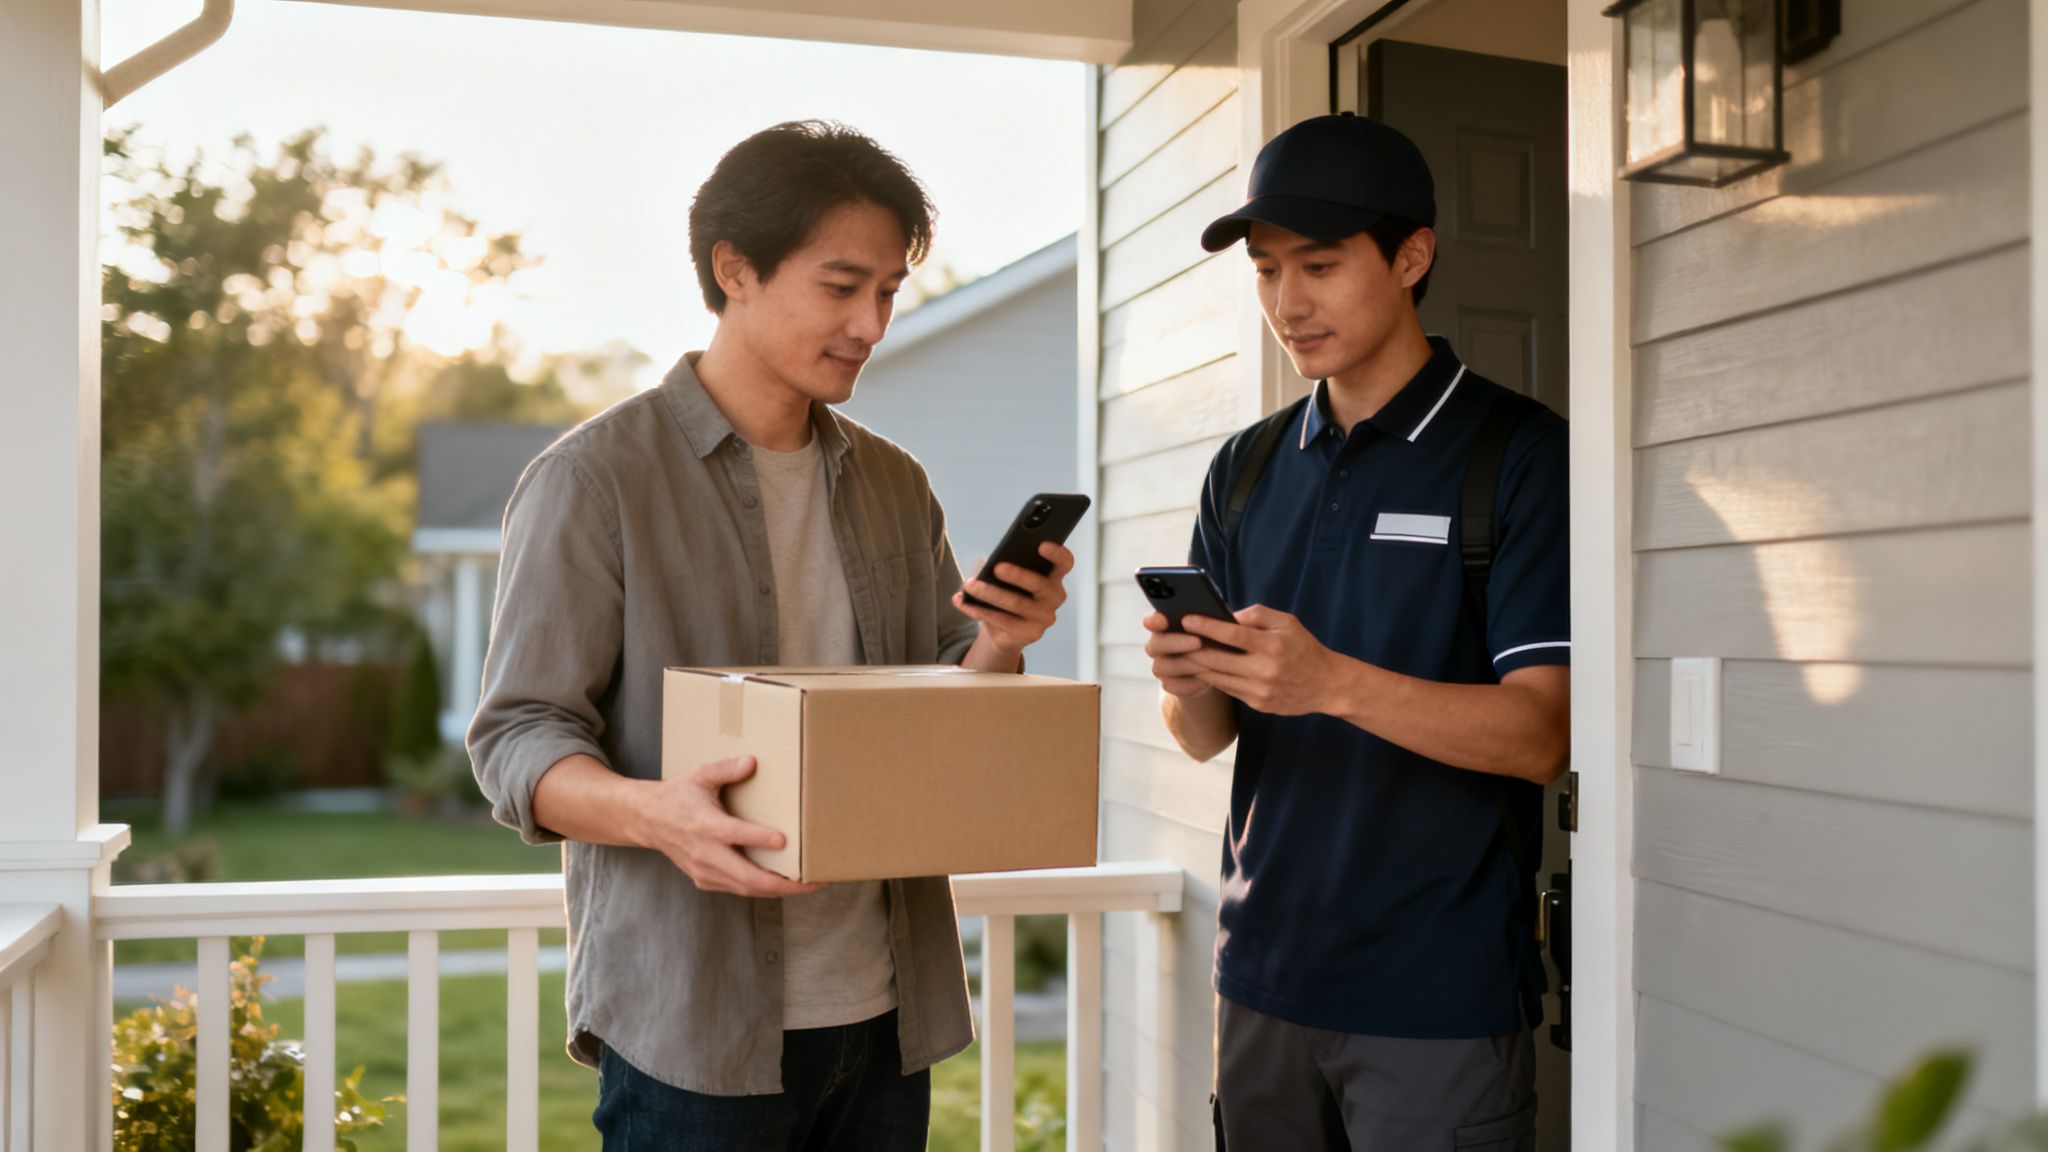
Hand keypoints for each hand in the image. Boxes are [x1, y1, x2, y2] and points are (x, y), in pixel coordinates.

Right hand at [640, 756, 822, 897]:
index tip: (784, 840)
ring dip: (778, 889)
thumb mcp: (700, 776)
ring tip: (807, 885)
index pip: (735, 834)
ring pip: (746, 888)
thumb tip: (752, 762)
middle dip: (783, 883)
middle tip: (813, 881)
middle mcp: (705, 853)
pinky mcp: (705, 879)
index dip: (760, 838)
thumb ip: (726, 769)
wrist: (648, 821)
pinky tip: (783, 884)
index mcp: (705, 825)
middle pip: (747, 876)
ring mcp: (704, 870)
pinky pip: (738, 889)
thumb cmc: (678, 795)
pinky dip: (761, 889)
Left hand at [952, 542, 1074, 657]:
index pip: (1064, 563)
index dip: (1057, 553)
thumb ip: (999, 564)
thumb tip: (983, 563)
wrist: (1004, 630)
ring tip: (970, 585)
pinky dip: (978, 610)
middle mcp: (1054, 597)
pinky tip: (962, 602)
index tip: (1042, 544)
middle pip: (1039, 584)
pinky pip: (1003, 621)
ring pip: (1017, 603)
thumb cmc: (1008, 593)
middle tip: (997, 567)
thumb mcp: (1005, 577)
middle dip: (1018, 574)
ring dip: (990, 593)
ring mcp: (1044, 617)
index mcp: (1053, 577)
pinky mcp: (1030, 634)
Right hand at [1141, 611, 1215, 699]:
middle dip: (1177, 643)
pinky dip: (1191, 683)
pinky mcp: (1168, 684)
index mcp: (1165, 625)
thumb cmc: (1215, 639)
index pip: (1153, 622)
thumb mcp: (1214, 627)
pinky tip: (1207, 680)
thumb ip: (1207, 619)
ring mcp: (1160, 666)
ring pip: (1163, 667)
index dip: (1154, 621)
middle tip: (1199, 642)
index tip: (1163, 620)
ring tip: (1209, 663)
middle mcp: (1157, 645)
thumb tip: (1213, 615)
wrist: (1217, 667)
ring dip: (1188, 665)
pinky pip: (1173, 686)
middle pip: (1155, 645)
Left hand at [1181, 605, 1343, 716]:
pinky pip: (1228, 689)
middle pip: (1217, 660)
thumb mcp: (1287, 622)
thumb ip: (1256, 615)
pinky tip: (1201, 669)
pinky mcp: (1258, 704)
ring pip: (1218, 678)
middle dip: (1192, 649)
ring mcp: (1260, 691)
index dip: (1206, 626)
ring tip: (1180, 653)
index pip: (1232, 635)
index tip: (1187, 618)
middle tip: (1174, 638)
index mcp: (1272, 646)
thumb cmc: (1304, 647)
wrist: (1326, 685)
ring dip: (1197, 666)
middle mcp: (1264, 670)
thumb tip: (1226, 616)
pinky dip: (1212, 678)